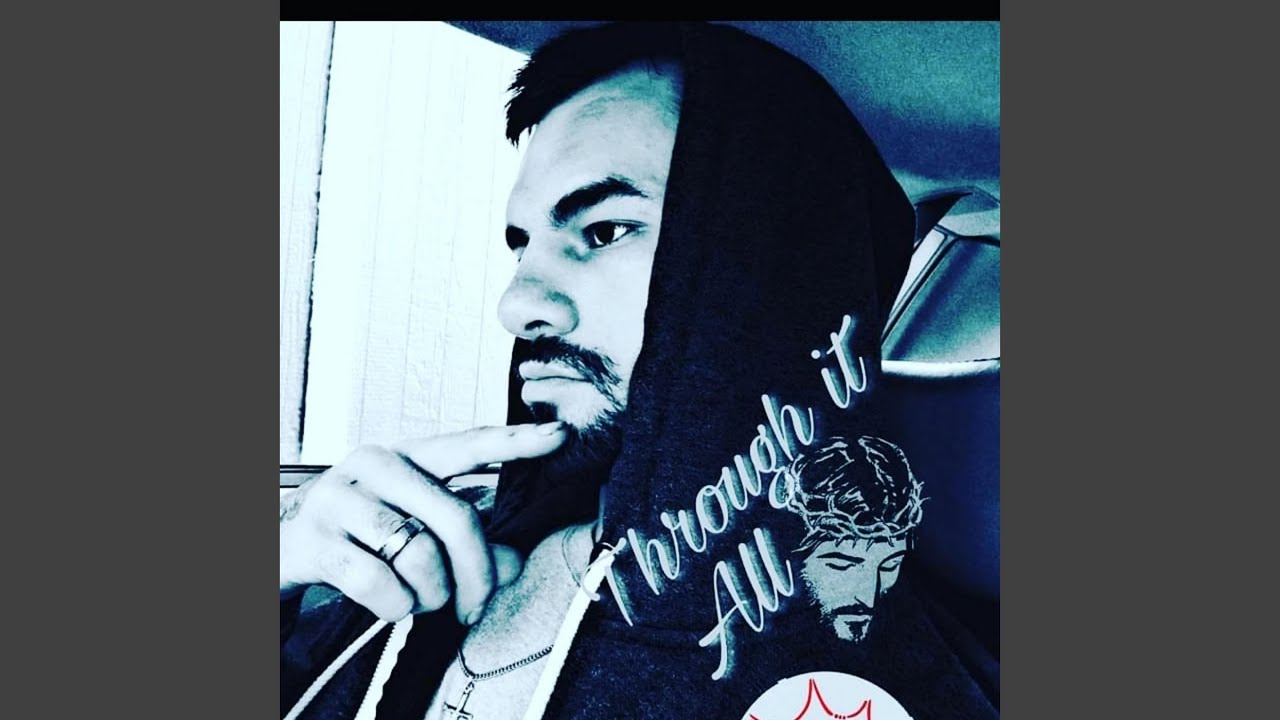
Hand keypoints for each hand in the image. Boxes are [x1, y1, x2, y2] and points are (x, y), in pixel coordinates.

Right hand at [279, 422, 566, 624]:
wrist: (279, 547)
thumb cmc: (360, 534)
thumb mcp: (413, 526)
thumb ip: (467, 539)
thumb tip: (514, 561)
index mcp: (407, 455)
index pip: (468, 444)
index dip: (515, 442)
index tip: (558, 435)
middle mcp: (374, 464)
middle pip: (457, 518)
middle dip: (477, 574)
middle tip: (476, 606)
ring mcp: (341, 499)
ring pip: (420, 557)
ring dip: (429, 594)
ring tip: (417, 597)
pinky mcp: (315, 540)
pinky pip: (380, 585)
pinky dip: (395, 607)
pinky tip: (389, 603)